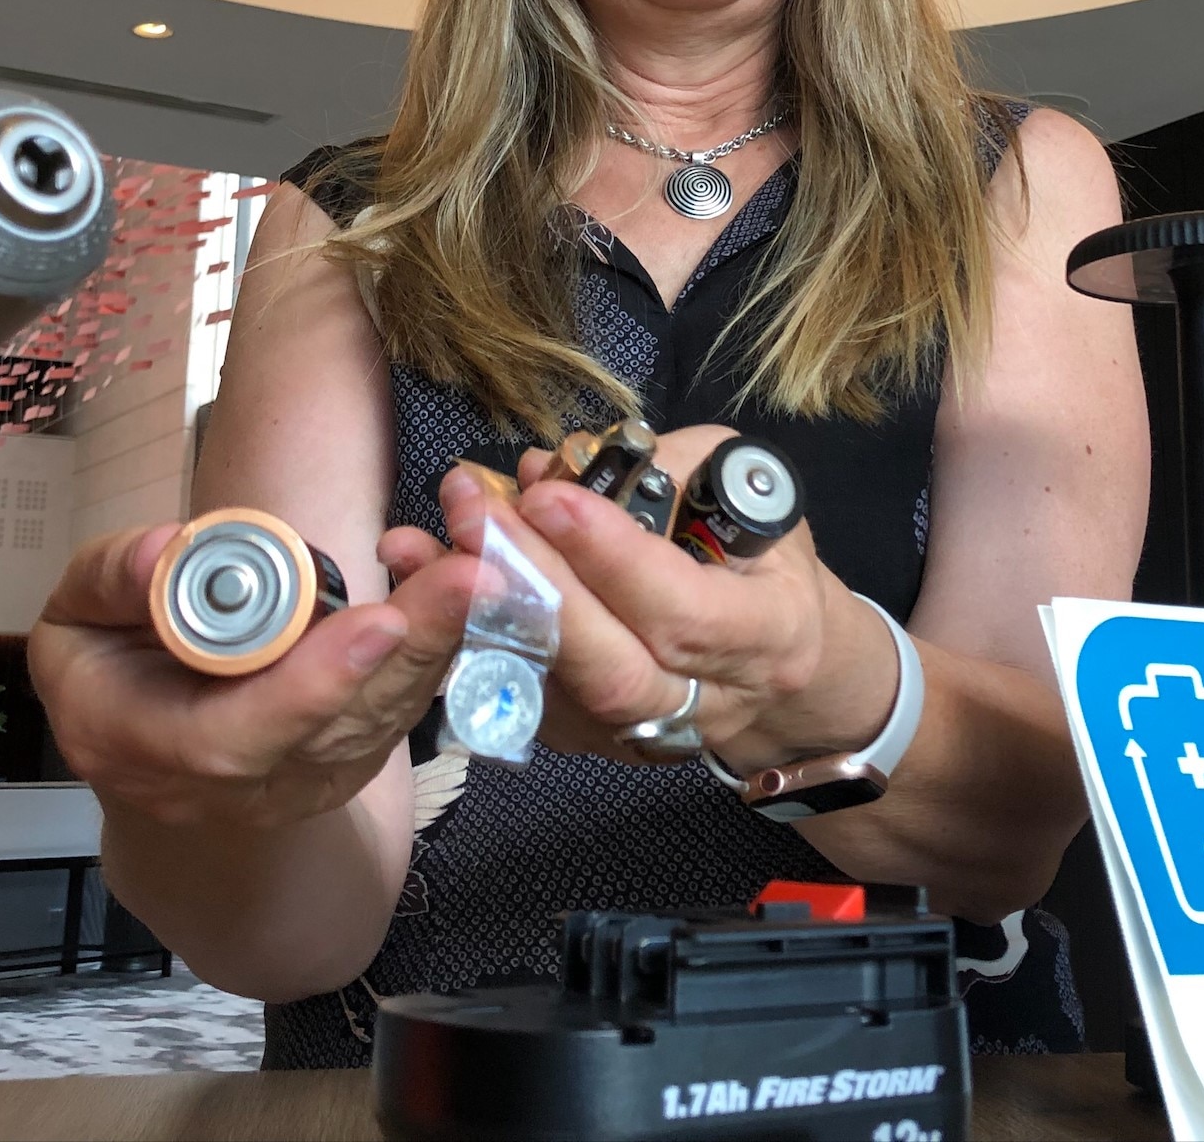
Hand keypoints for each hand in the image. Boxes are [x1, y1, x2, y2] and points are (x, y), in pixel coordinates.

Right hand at [32, 521, 479, 831]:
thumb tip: (164, 552)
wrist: (134, 734)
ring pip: (380, 724)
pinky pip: (395, 717)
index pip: (233, 737)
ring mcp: (290, 787)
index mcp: (142, 745)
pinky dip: (436, 656)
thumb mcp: (75, 612)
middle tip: (469, 576)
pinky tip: (465, 593)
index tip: (376, 620)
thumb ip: (114, 578)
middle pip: (334, 732)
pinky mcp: (338, 768)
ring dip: (439, 647)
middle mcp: (227, 788)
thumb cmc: (102, 660)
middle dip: (408, 652)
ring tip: (485, 570)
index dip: (308, 687)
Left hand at [380, 429, 897, 771]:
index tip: (547, 494)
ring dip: (481, 617)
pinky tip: (428, 579)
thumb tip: (563, 462)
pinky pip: (523, 697)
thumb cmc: (764, 561)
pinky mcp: (591, 741)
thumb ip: (672, 469)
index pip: (680, 609)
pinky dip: (470, 637)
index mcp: (767, 636)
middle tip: (471, 509)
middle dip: (534, 586)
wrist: (780, 666)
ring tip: (424, 545)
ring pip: (556, 694)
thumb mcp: (753, 492)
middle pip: (609, 667)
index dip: (611, 556)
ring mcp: (645, 737)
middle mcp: (708, 703)